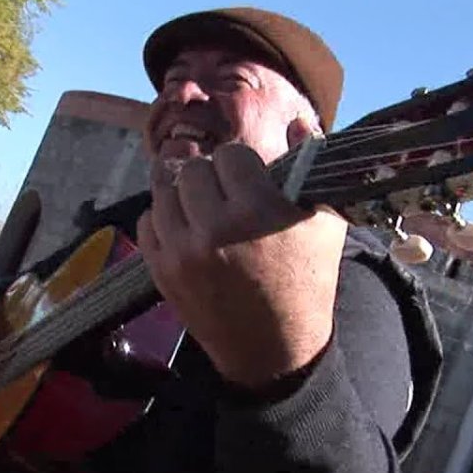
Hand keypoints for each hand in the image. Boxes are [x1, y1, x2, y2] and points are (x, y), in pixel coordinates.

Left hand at [136, 141, 347, 391]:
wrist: (275, 351)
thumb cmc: (307, 283)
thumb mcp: (325, 224)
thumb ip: (310, 166)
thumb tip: (297, 121)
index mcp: (257, 211)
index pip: (231, 154)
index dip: (243, 165)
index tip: (252, 182)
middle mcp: (214, 228)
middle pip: (194, 169)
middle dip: (212, 178)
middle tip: (227, 197)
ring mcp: (182, 252)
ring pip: (165, 191)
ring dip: (184, 194)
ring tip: (203, 208)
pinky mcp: (161, 272)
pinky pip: (147, 222)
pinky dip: (164, 220)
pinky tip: (186, 229)